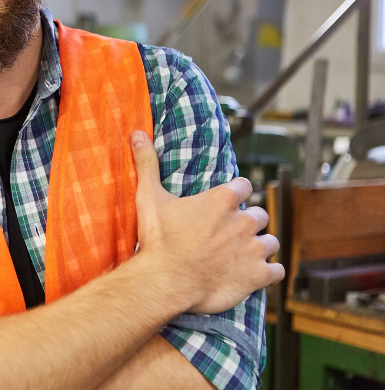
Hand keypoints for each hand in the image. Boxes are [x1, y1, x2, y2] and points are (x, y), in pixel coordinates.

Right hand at [131, 130, 283, 314]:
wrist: (165, 281)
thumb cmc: (158, 240)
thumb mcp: (149, 197)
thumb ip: (147, 164)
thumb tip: (138, 134)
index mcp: (222, 200)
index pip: (243, 185)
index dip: (235, 192)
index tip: (226, 201)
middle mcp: (243, 221)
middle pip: (259, 214)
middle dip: (248, 220)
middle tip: (230, 231)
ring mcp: (253, 249)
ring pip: (270, 242)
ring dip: (260, 245)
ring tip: (244, 252)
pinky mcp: (257, 275)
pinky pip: (277, 271)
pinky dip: (269, 272)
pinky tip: (256, 273)